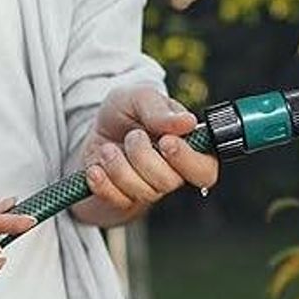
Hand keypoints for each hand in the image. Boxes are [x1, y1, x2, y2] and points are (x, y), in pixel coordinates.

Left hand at [74, 87, 218, 225]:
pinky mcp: (123, 200)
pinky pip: (116, 200)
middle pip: (170, 181)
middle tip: (132, 136)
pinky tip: (97, 167)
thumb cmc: (124, 112)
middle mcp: (171, 172)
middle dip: (143, 156)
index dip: (188, 160)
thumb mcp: (138, 97)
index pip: (205, 170)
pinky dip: (102, 181)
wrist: (92, 129)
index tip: (166, 142)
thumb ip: (160, 109)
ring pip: (142, 191)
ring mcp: (148, 189)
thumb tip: (188, 122)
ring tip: (108, 148)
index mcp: (186, 146)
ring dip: (118, 165)